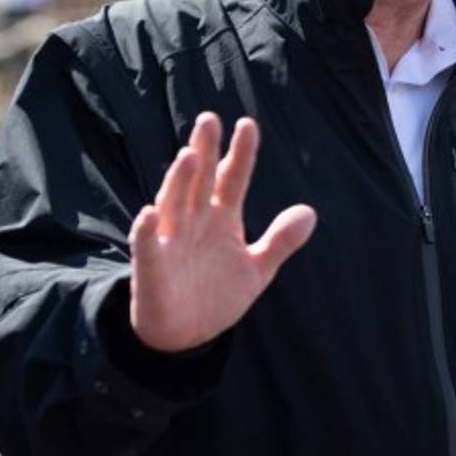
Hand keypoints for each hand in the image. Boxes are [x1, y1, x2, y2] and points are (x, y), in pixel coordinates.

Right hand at [128, 113, 316, 351]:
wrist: (186, 336)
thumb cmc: (217, 294)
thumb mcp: (258, 268)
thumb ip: (281, 240)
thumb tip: (310, 212)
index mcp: (221, 218)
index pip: (232, 179)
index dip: (240, 154)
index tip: (248, 124)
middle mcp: (194, 222)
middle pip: (199, 181)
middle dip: (204, 150)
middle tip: (209, 118)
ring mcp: (170, 243)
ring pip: (173, 205)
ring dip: (179, 181)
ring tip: (189, 155)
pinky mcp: (151, 271)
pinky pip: (146, 248)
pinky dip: (146, 232)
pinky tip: (149, 213)